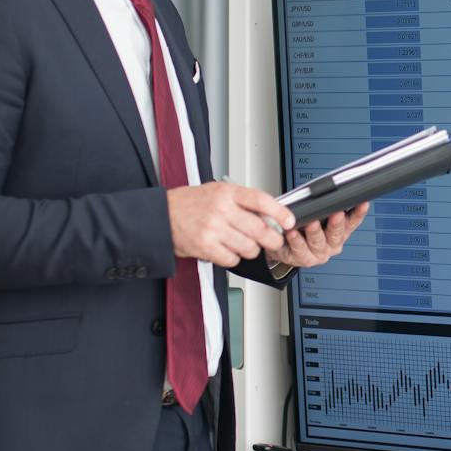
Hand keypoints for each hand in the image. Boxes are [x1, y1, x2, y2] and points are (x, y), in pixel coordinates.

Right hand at [168, 182, 293, 267]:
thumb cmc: (190, 203)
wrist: (161, 216)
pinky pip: (232, 259)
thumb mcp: (217, 191)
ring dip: (252, 250)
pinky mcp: (205, 247)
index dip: (280, 212)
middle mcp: (221, 209)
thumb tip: (270, 213)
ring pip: (249, 247)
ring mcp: (213, 229)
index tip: (289, 220)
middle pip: (260, 229)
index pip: (261, 201)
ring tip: (244, 244)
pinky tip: (228, 250)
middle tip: (273, 241)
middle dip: (272, 239)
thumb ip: (241, 200)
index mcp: (227, 192)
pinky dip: (234, 258)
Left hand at [270, 203, 367, 270]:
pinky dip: (296, 240)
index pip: (353, 221)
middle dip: (337, 223)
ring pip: (318, 242)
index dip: (359, 213)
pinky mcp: (302, 259)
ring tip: (311, 222)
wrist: (284, 247)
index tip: (363, 203)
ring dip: (315, 232)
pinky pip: (299, 249)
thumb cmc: (304, 226)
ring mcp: (318, 253)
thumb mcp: (317, 213)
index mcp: (341, 232)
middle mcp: (332, 244)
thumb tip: (330, 190)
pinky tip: (293, 232)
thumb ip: (325, 205)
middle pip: (337, 234)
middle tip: (336, 214)